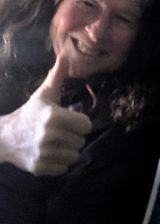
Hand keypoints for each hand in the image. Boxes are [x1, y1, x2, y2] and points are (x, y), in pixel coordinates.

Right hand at [0, 52, 91, 175]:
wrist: (4, 137)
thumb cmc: (29, 114)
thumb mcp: (43, 95)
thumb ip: (57, 76)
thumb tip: (65, 55)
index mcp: (54, 116)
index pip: (86, 125)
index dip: (79, 122)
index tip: (69, 120)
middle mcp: (50, 135)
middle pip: (81, 141)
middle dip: (73, 137)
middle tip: (60, 132)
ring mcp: (44, 153)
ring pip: (74, 156)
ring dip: (67, 150)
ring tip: (55, 143)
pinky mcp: (40, 167)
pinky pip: (64, 168)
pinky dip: (59, 163)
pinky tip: (49, 153)